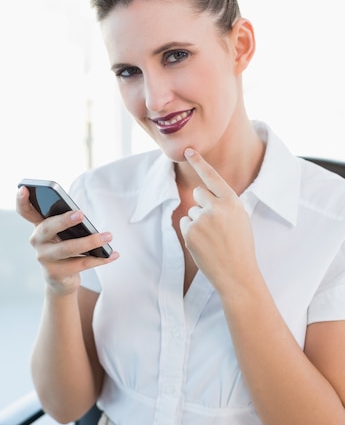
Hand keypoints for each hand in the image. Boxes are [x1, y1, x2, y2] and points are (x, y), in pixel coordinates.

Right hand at [16, 186, 117, 295]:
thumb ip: (66, 222)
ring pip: (67, 248)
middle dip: (64, 220)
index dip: (22, 200)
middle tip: (81, 214)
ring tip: (108, 236)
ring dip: (90, 241)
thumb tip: (82, 217)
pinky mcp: (56, 273)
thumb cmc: (63, 248)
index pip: (25, 211)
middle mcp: (37, 241)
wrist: (60, 280)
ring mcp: (44, 259)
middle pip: (48, 228)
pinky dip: (100, 258)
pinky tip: (113, 254)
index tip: (24, 188)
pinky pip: (81, 264)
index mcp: (39, 226)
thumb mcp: (62, 234)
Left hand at [180, 148, 256, 294]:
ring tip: (213, 239)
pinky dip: (190, 232)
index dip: (199, 162)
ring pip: (191, 211)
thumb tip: (204, 194)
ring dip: (198, 222)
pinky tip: (203, 244)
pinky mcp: (190, 233)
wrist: (237, 274)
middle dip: (202, 204)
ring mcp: (202, 220)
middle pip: (198, 193)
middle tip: (214, 223)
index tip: (188, 150)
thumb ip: (224, 204)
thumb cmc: (240, 246)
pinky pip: (184, 224)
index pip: (212, 177)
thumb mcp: (240, 218)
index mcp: (232, 201)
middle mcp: (217, 207)